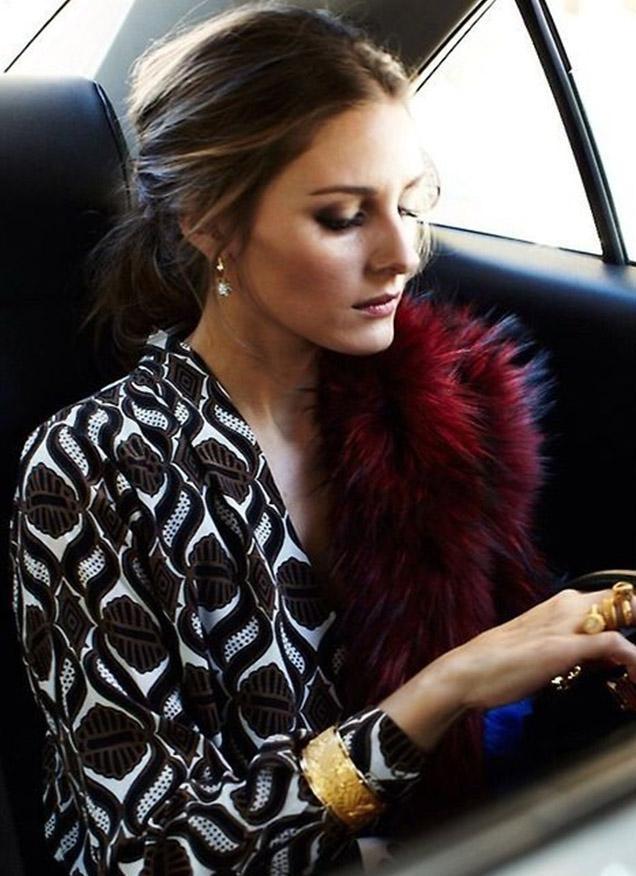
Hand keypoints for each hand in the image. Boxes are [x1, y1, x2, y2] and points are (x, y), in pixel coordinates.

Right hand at [449, 587, 635, 710]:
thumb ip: (574, 648)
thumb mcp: (543, 649)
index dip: (631, 614)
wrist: (466, 672)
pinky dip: (635, 659)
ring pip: (625, 612)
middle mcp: (568, 606)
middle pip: (625, 600)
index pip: (614, 599)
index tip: (633, 643)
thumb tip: (603, 658)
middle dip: (635, 616)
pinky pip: (616, 644)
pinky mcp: (565, 646)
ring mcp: (567, 624)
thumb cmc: (499, 665)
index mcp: (562, 604)